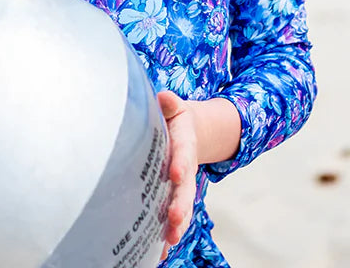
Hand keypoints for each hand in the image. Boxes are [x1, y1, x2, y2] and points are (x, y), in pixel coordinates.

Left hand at [157, 90, 197, 259]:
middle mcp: (185, 168)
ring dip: (176, 225)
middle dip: (181, 204)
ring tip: (169, 242)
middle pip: (186, 188)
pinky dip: (166, 234)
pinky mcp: (173, 195)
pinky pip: (172, 216)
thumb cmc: (175, 118)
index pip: (182, 153)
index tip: (175, 174)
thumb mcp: (175, 107)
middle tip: (174, 219)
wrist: (190, 131)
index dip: (180, 163)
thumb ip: (170, 104)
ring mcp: (181, 184)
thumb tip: (164, 98)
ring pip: (181, 207)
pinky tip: (159, 252)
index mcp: (184, 143)